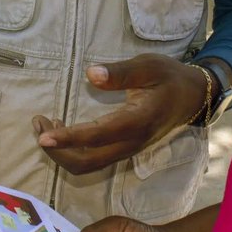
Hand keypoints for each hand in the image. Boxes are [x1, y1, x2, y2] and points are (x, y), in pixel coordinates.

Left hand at [32, 54, 207, 174]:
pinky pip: (93, 159)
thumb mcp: (149, 67)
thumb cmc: (169, 77)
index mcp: (137, 122)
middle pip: (86, 162)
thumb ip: (120, 72)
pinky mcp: (123, 149)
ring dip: (62, 152)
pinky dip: (72, 150)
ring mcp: (127, 150)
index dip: (68, 138)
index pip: (97, 136)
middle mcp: (130, 143)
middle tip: (39, 123)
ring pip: (88, 164)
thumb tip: (90, 74)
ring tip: (44, 125)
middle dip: (57, 150)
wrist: (193, 97)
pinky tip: (62, 129)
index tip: (43, 134)